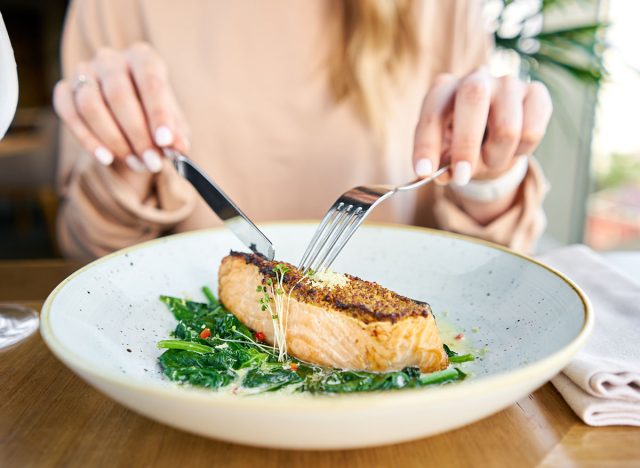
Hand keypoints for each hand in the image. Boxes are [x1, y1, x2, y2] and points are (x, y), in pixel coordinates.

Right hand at [53, 43, 188, 195]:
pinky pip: (69, 113)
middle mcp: (111, 59)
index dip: (158, 114)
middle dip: (137, 135)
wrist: (128, 115)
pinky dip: (86, 139)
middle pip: (119, 95)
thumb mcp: (172, 124)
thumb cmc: (154, 115)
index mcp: (143, 57)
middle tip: (152, 162)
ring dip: (114, 140)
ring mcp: (84, 71)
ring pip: (90, 105)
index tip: (166, 142)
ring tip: (136, 163)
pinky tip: (106, 158)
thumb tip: (178, 148)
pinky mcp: (65, 89)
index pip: (150, 82)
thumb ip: (176, 133)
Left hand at [412, 67, 551, 185]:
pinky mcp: (536, 92)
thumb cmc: (465, 143)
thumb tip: (443, 175)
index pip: (433, 112)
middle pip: (473, 99)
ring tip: (491, 161)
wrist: (499, 134)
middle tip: (461, 177)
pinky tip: (513, 148)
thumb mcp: (447, 154)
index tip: (424, 172)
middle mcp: (476, 78)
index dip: (427, 143)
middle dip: (466, 145)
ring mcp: (508, 83)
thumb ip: (443, 164)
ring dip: (496, 158)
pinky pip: (532, 131)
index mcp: (445, 89)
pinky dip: (521, 151)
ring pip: (507, 128)